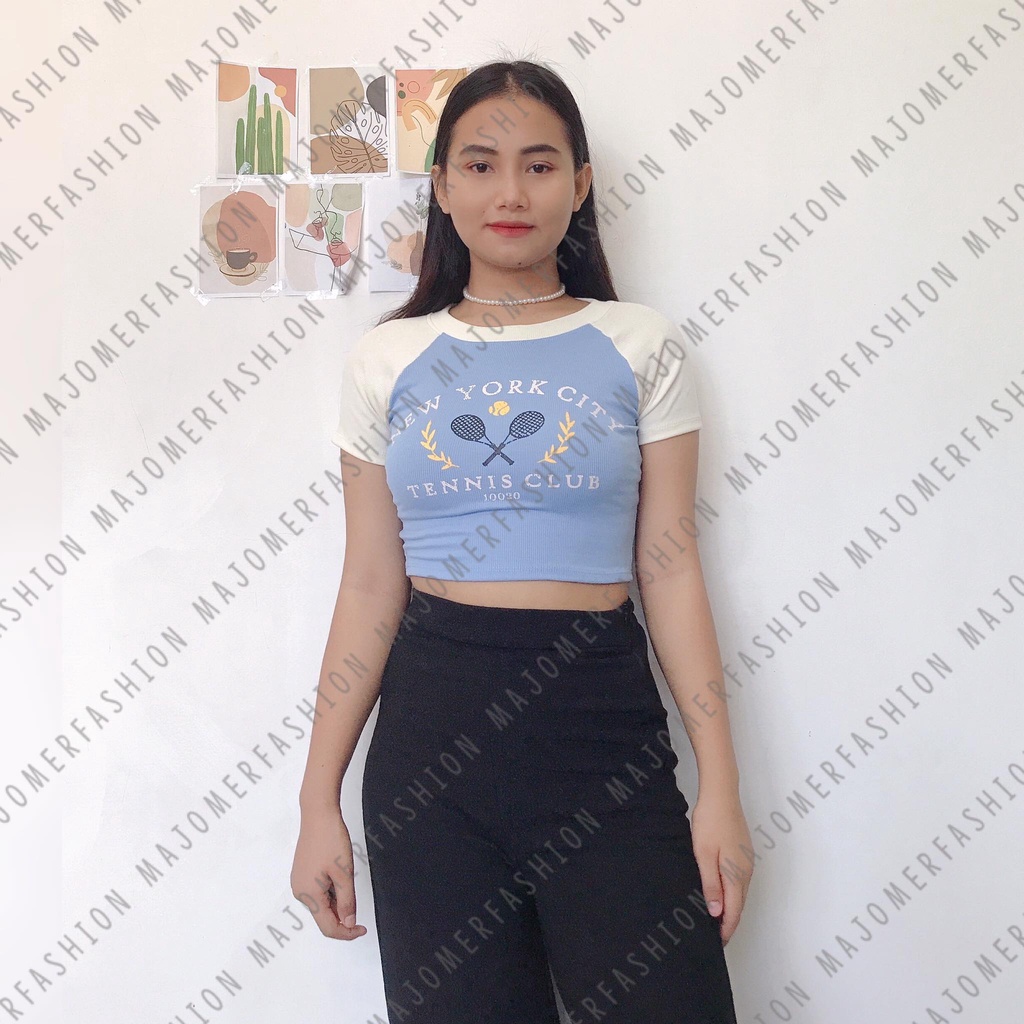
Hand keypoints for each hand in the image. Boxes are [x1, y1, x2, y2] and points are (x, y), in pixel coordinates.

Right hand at [291, 808, 367, 939]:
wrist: (318, 814)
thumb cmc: (330, 839)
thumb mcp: (344, 873)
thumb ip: (347, 901)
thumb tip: (349, 923)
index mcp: (309, 895)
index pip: (328, 927)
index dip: (346, 933)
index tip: (362, 929)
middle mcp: (300, 892)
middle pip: (323, 917)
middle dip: (342, 915)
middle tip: (358, 901)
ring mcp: (299, 882)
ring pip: (321, 904)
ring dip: (337, 901)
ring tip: (346, 878)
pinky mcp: (302, 873)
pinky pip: (317, 892)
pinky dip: (330, 892)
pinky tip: (338, 875)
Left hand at [689, 788, 752, 944]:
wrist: (721, 794)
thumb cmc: (710, 822)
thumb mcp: (704, 854)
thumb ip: (710, 884)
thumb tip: (717, 912)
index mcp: (736, 874)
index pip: (734, 911)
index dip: (726, 929)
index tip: (717, 943)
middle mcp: (746, 871)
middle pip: (740, 904)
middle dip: (729, 922)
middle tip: (715, 936)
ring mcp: (747, 860)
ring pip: (740, 892)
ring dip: (731, 908)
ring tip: (716, 919)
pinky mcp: (743, 852)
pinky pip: (739, 880)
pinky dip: (732, 893)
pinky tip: (721, 894)